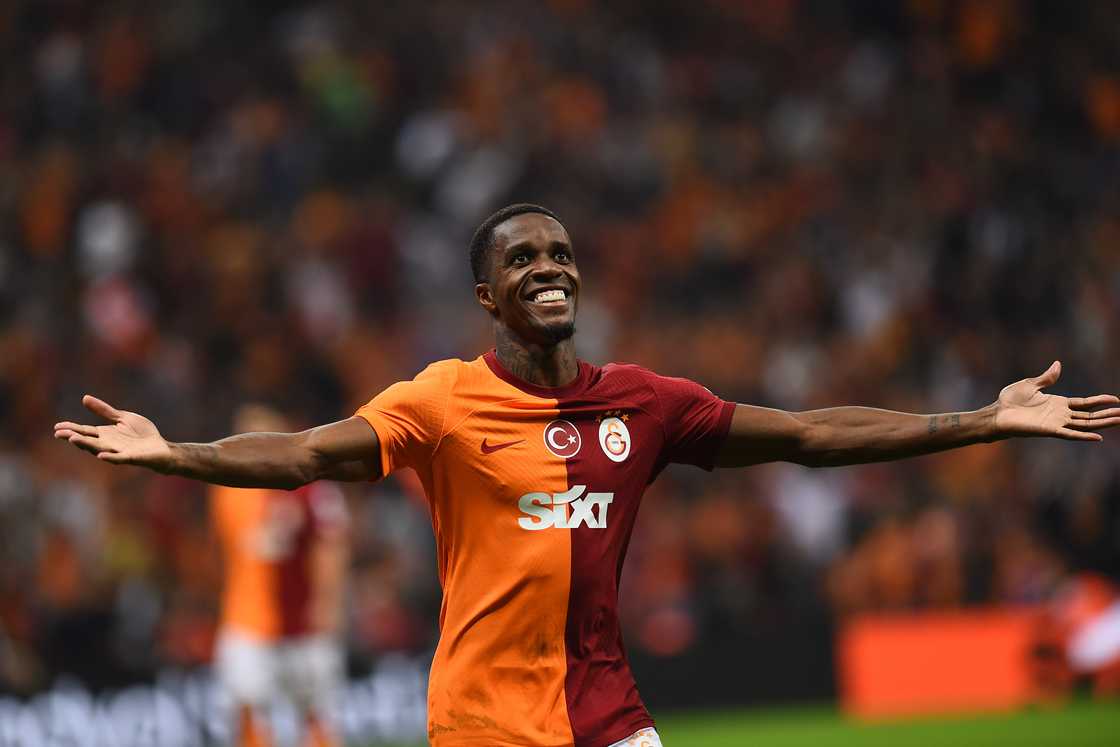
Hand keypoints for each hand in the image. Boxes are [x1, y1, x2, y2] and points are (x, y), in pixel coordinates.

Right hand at [54, 395, 173, 468]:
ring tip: (73, 439)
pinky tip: (101, 455)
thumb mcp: (122, 417)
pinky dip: (110, 457)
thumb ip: (105, 411)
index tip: (57, 426)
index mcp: (105, 434)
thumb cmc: (142, 434)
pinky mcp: (131, 458)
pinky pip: (118, 459)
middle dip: (73, 437)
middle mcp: (108, 444)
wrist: (161, 447)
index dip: (71, 428)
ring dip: (86, 445)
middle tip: (59, 433)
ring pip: (99, 449)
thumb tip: (84, 398)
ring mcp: (118, 451)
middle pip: (87, 440)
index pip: (85, 431)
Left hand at [994, 361, 1119, 440]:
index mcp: (1058, 403)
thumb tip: (1058, 364)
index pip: (1085, 403)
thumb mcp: (1030, 385)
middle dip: (1107, 414)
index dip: (1100, 401)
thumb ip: (1047, 378)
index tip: (1116, 400)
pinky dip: (1083, 435)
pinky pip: (1070, 434)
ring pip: (1084, 424)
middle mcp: (1060, 414)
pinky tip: (1098, 436)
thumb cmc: (1010, 400)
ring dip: (1102, 423)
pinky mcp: (1049, 430)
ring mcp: (1056, 423)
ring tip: (1119, 420)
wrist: (997, 413)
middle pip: (1089, 415)